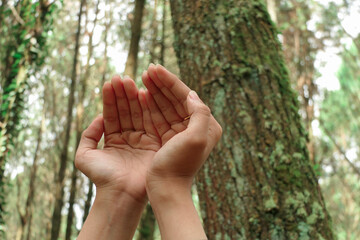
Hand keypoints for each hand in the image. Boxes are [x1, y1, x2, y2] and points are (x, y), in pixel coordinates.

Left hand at [75, 75, 161, 202]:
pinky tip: (142, 93)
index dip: (110, 99)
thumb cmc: (102, 177)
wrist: (121, 193)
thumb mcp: (84, 155)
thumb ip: (88, 135)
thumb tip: (99, 117)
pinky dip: (146, 107)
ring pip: (137, 113)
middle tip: (121, 77)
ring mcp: (142, 140)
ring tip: (128, 80)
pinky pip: (150, 121)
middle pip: (126, 111)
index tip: (110, 82)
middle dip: (122, 94)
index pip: (112, 115)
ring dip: (132, 97)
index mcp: (114, 141)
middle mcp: (129, 138)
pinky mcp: (154, 143)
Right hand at [140, 64, 221, 193]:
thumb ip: (200, 113)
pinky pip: (159, 117)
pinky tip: (142, 95)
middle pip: (177, 99)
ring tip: (143, 77)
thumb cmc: (180, 165)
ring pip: (167, 106)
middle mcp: (196, 128)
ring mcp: (181, 133)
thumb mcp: (196, 138)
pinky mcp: (168, 139)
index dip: (171, 81)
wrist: (167, 189)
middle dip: (162, 84)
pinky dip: (150, 105)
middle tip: (148, 69)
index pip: (188, 96)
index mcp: (207, 126)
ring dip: (155, 91)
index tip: (156, 69)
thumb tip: (192, 94)